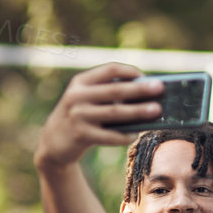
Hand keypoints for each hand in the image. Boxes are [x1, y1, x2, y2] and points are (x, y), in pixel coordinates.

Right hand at [33, 64, 164, 170]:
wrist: (53, 142)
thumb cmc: (80, 117)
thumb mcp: (86, 99)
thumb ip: (108, 94)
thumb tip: (145, 95)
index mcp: (81, 82)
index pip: (109, 69)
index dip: (129, 71)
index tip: (146, 76)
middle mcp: (77, 96)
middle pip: (115, 90)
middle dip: (139, 89)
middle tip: (160, 88)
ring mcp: (78, 116)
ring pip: (115, 113)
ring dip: (138, 111)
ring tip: (156, 110)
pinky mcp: (81, 135)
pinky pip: (109, 135)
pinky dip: (125, 135)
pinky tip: (136, 134)